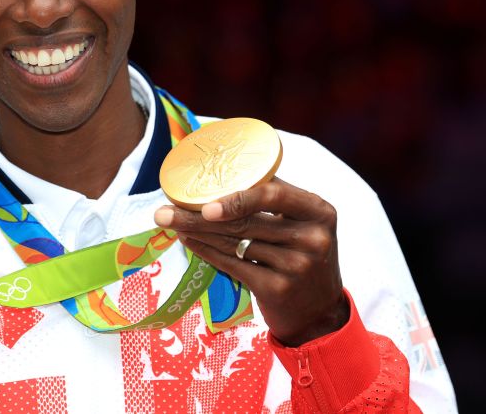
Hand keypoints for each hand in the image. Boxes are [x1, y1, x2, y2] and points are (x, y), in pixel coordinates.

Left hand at [154, 178, 347, 345]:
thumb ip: (275, 199)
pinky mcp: (277, 289)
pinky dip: (207, 252)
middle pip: (245, 222)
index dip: (236, 197)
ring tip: (171, 222)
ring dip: (197, 232)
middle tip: (165, 210)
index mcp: (318, 211)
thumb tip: (225, 171)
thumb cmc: (304, 256)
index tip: (204, 201)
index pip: (273, 195)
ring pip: (234, 243)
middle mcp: (311, 238)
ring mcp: (295, 266)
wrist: (320, 313)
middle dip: (198, 216)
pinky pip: (232, 265)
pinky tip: (188, 242)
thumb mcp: (304, 223)